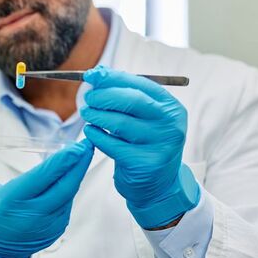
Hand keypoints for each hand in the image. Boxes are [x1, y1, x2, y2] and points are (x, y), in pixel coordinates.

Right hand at [0, 131, 93, 257]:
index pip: (41, 179)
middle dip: (79, 164)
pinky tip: (72, 172)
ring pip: (68, 194)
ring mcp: (47, 225)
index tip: (76, 146)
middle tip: (87, 144)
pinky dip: (71, 186)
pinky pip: (67, 203)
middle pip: (64, 186)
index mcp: (9, 202)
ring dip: (78, 173)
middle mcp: (31, 216)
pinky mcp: (57, 229)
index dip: (61, 162)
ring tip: (82, 153)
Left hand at [80, 66, 199, 229]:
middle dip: (104, 96)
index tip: (92, 75)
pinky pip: (112, 145)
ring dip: (97, 116)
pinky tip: (90, 132)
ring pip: (120, 123)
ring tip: (87, 113)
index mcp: (171, 107)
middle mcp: (170, 124)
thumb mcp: (143, 118)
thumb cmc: (145, 144)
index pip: (141, 84)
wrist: (158, 185)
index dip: (113, 78)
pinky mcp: (144, 163)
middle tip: (88, 98)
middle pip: (132, 101)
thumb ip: (125, 95)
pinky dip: (96, 136)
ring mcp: (159, 144)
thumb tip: (100, 72)